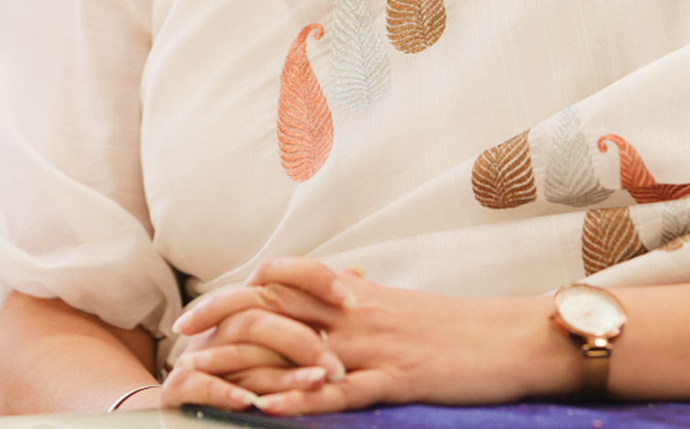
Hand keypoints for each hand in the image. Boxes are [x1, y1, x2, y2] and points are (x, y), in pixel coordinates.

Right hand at [161, 257, 354, 410]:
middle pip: (262, 312)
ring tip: (315, 384)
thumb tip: (359, 273)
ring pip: (238, 349)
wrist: (186, 405)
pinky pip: (197, 383)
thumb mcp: (282, 336)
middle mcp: (222, 322)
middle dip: (304, 339)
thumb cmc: (245, 365)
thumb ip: (317, 306)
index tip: (353, 299)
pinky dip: (224, 391)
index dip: (315, 279)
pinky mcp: (177, 387)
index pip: (279, 272)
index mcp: (248, 303)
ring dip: (279, 372)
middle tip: (340, 368)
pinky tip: (252, 403)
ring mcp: (198, 353)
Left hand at [164, 257, 577, 414]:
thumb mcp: (403, 309)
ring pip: (296, 348)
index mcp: (358, 294)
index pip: (284, 280)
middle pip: (276, 307)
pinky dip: (301, 400)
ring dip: (245, 365)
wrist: (510, 337)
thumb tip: (337, 296)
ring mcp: (375, 346)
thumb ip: (364, 305)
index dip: (235, 293)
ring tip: (202, 378)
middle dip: (221, 323)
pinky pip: (341, 389)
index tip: (197, 313)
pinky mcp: (396, 379)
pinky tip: (267, 409)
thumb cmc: (459, 328)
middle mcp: (357, 313)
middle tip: (180, 342)